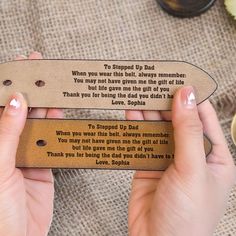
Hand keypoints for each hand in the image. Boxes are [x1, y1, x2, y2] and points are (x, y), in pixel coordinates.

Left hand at [0, 52, 62, 235]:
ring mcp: (26, 154)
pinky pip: (52, 141)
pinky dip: (57, 128)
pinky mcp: (44, 165)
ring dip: (46, 106)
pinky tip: (60, 114)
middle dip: (30, 90)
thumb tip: (17, 102)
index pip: (1, 107)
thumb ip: (8, 133)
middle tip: (41, 71)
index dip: (8, 85)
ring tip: (54, 88)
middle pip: (20, 111)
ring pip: (37, 124)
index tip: (19, 67)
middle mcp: (6, 146)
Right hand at [127, 86, 235, 235]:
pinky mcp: (147, 165)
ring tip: (138, 93)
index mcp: (212, 155)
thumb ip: (188, 131)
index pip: (203, 116)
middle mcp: (190, 154)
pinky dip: (135, 127)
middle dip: (165, 101)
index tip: (178, 77)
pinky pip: (141, 141)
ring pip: (157, 129)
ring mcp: (167, 159)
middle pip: (177, 119)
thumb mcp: (193, 169)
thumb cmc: (187, 217)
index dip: (192, 95)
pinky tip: (129, 113)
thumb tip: (186, 95)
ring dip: (148, 112)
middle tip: (152, 82)